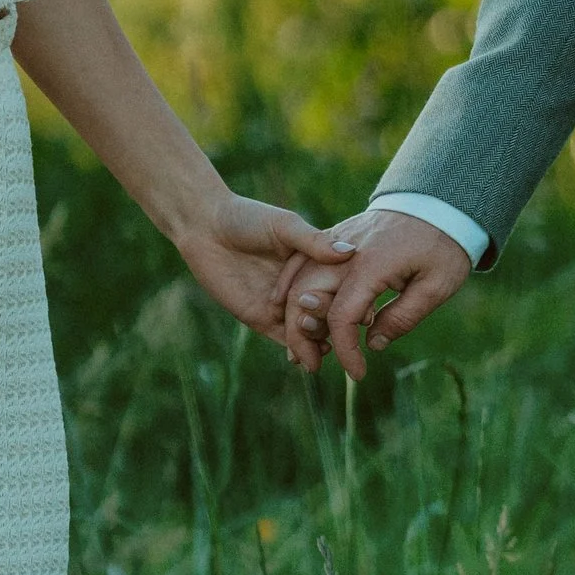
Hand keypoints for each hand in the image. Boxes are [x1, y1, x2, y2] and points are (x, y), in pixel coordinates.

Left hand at [172, 191, 352, 349]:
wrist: (206, 228)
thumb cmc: (247, 218)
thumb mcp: (285, 226)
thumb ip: (314, 242)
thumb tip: (350, 254)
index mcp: (313, 263)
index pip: (340, 286)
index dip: (355, 300)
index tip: (368, 313)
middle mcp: (302, 286)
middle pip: (326, 313)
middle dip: (337, 327)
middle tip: (347, 336)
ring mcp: (282, 304)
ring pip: (308, 330)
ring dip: (320, 343)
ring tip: (330, 350)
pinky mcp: (261, 318)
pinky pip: (285, 339)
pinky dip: (299, 350)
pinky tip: (312, 356)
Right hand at [284, 210, 472, 379]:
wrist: (438, 201)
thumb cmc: (443, 245)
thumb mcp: (436, 286)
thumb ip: (403, 317)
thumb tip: (372, 344)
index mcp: (372, 265)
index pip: (342, 316)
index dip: (345, 351)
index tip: (357, 373)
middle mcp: (347, 251)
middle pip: (305, 295)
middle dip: (302, 337)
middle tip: (311, 366)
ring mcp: (337, 240)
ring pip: (297, 278)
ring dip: (291, 314)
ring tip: (300, 346)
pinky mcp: (335, 237)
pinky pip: (301, 260)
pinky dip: (290, 285)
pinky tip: (289, 308)